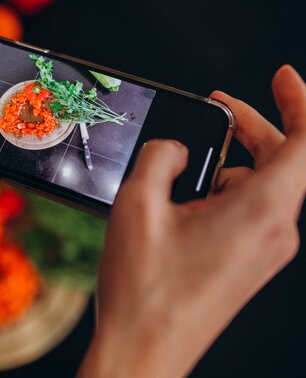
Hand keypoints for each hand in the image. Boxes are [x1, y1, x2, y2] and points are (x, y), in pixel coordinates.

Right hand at [78, 65, 304, 377]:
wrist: (144, 350)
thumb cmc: (144, 289)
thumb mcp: (138, 204)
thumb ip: (161, 157)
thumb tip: (176, 149)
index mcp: (262, 209)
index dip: (300, 100)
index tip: (281, 77)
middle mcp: (275, 231)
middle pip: (284, 161)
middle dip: (254, 126)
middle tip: (220, 107)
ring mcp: (265, 251)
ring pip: (264, 187)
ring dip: (233, 163)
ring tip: (187, 163)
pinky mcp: (249, 264)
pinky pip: (251, 212)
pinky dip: (226, 192)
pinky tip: (185, 199)